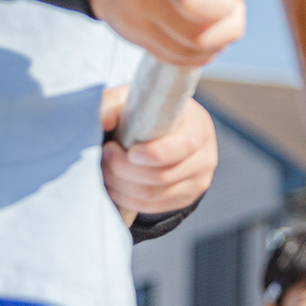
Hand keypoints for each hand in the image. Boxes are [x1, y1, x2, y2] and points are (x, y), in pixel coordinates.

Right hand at [87, 0, 250, 65]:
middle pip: (195, 35)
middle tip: (235, 9)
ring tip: (224, 21)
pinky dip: (199, 54)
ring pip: (188, 53)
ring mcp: (135, 23)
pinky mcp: (135, 40)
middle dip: (228, 27)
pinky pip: (175, 59)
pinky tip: (209, 37)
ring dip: (217, 43)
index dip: (218, 7)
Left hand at [100, 89, 218, 215]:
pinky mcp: (184, 199)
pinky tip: (113, 184)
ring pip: (152, 195)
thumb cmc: (151, 112)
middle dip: (125, 169)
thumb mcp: (134, 99)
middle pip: (162, 176)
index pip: (183, 147)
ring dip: (121, 185)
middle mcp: (204, 158)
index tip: (129, 151)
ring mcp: (197, 182)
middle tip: (106, 153)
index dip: (154, 154)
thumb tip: (102, 119)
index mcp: (198, 128)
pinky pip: (151, 207)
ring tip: (105, 168)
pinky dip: (126, 198)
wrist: (169, 129)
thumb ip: (113, 103)